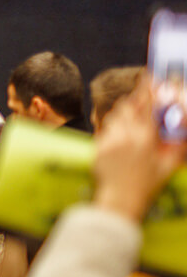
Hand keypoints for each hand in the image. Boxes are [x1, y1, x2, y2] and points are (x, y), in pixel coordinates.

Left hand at [93, 78, 186, 222]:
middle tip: (139, 102)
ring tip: (130, 123)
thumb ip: (177, 148)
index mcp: (145, 137)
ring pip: (113, 117)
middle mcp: (125, 135)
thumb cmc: (146, 184)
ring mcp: (109, 141)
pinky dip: (112, 131)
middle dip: (132, 102)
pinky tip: (119, 139)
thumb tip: (183, 137)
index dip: (147, 90)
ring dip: (121, 116)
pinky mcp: (97, 148)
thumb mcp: (168, 166)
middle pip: (125, 107)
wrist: (120, 199)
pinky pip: (104, 131)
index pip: (146, 106)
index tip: (148, 77)